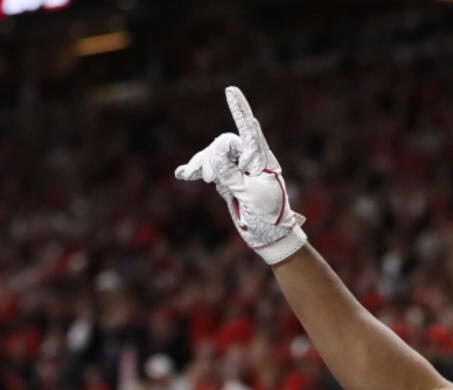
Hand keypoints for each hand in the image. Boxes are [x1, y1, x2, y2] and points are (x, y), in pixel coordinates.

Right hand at [174, 87, 306, 264]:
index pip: (250, 130)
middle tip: (209, 179)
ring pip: (214, 155)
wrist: (269, 236)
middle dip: (212, 156)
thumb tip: (214, 156)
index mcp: (262, 160)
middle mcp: (250, 160)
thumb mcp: (251, 195)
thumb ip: (232, 175)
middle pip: (225, 143)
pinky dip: (196, 170)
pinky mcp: (228, 179)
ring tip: (192, 175)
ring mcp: (238, 169)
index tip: (231, 90)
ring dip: (202, 163)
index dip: (239, 109)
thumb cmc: (269, 216)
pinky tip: (183, 174)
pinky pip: (209, 168)